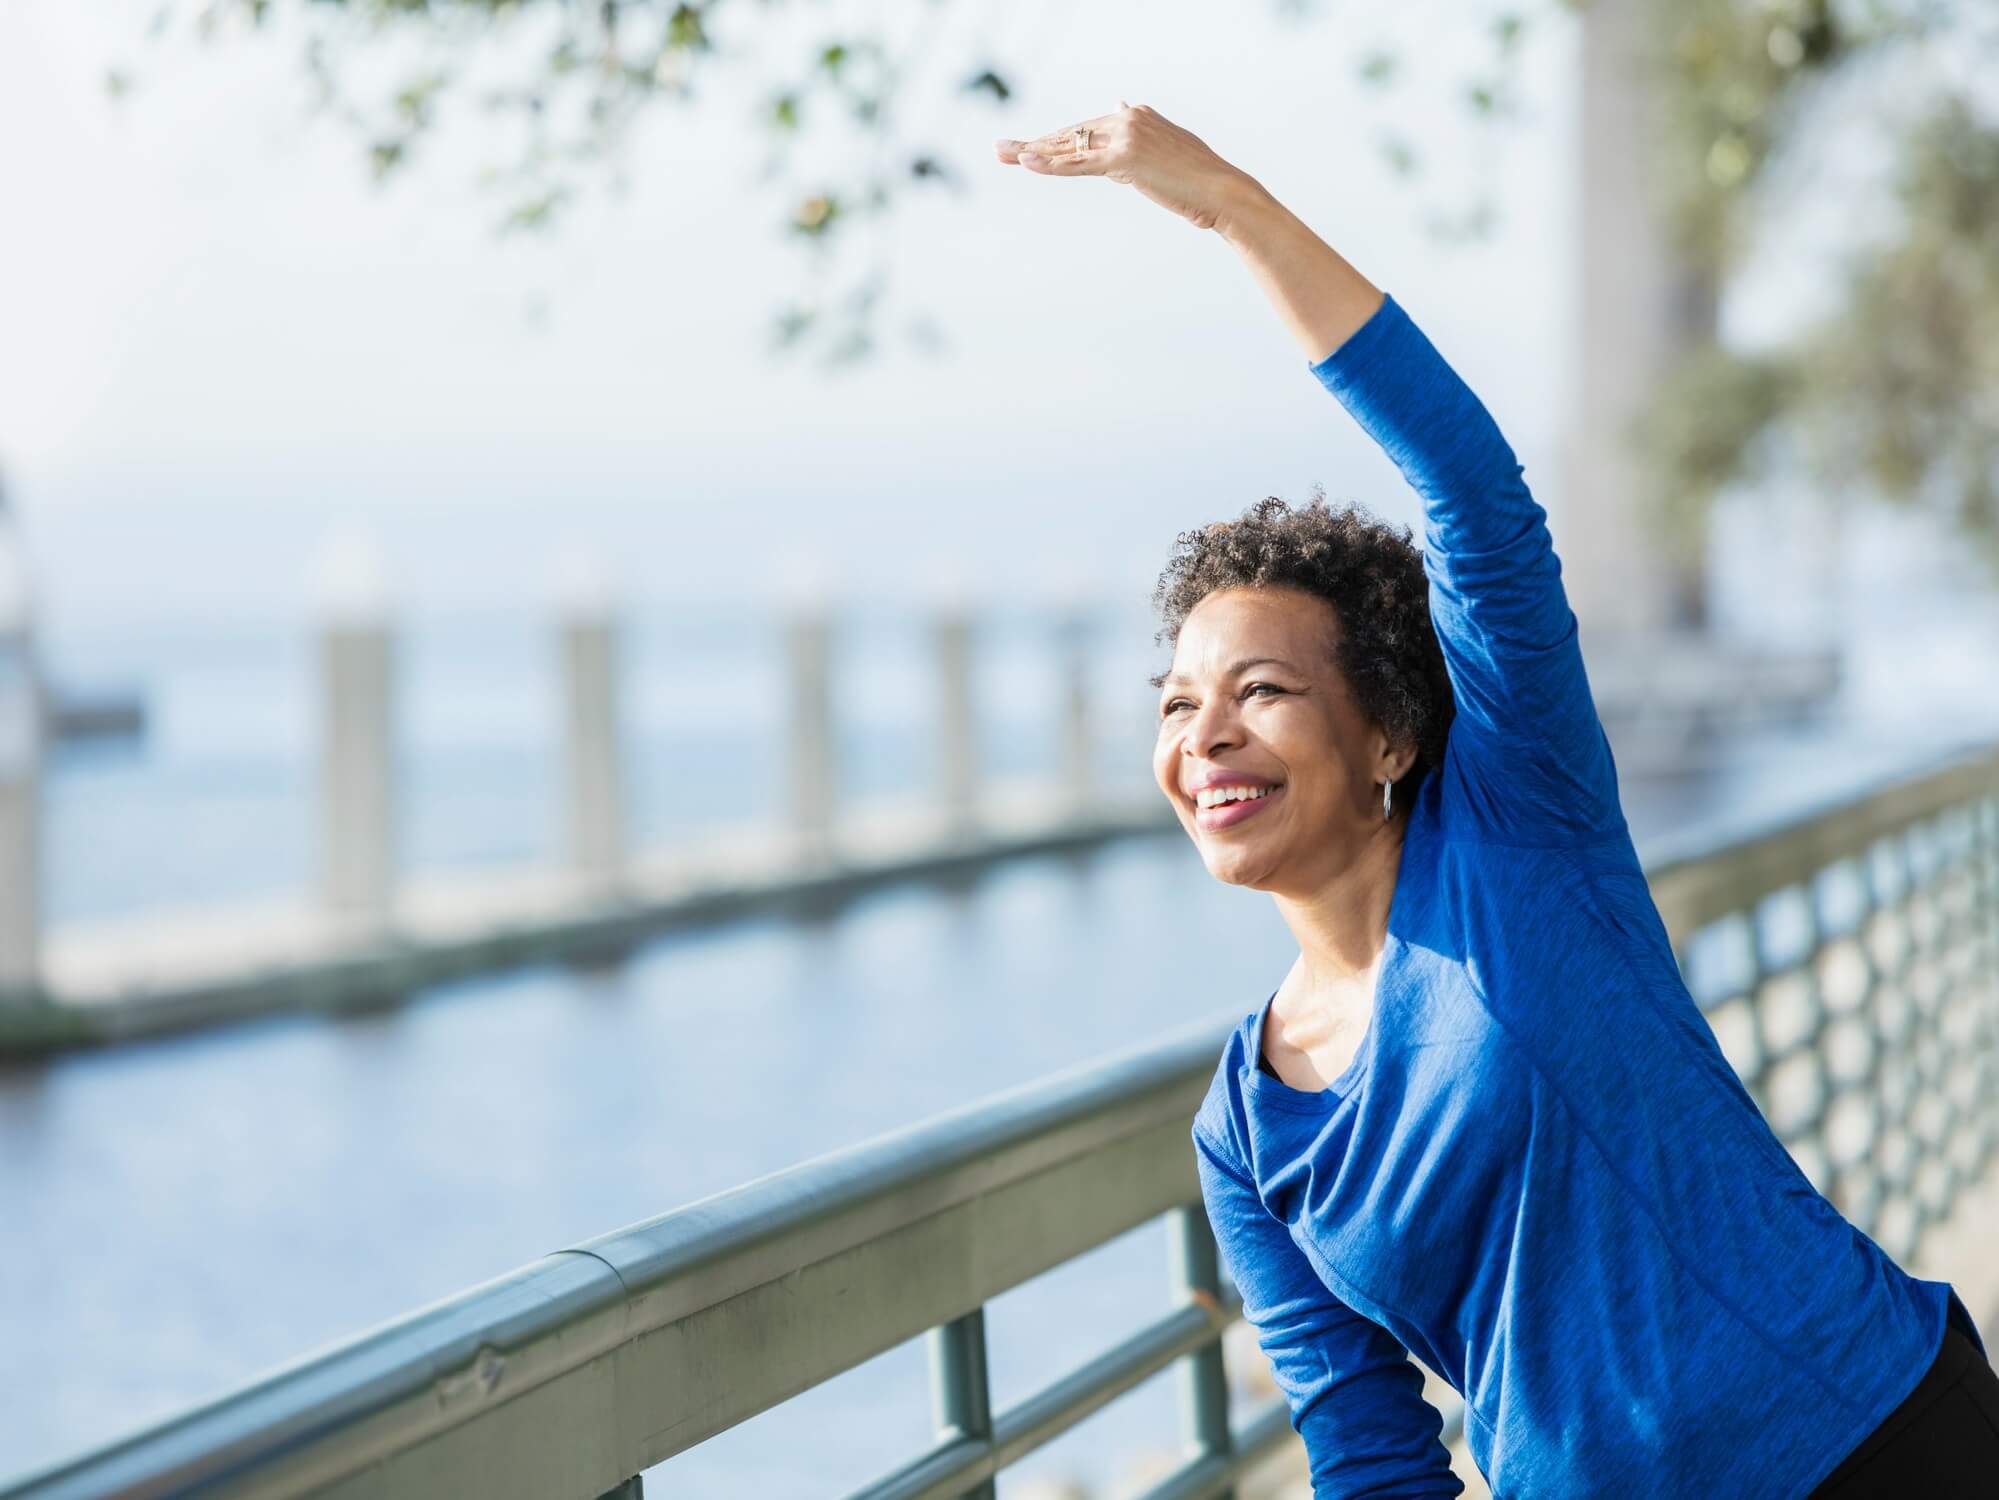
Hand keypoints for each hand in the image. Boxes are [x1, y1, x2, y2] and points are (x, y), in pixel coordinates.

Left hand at [993, 102, 1258, 232]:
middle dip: (1034, 144)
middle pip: (1070, 134)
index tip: (1028, 149)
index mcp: (1135, 115)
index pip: (1085, 130)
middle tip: (1000, 149)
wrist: (1221, 191)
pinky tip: (1027, 162)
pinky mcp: (1124, 159)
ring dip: (1032, 153)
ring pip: (1069, 147)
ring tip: (1003, 154)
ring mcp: (1125, 137)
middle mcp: (1127, 118)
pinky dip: (1051, 164)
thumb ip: (1139, 130)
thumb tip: (1117, 103)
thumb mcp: (1165, 146)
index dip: (1054, 142)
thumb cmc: (1197, 179)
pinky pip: (1079, 164)